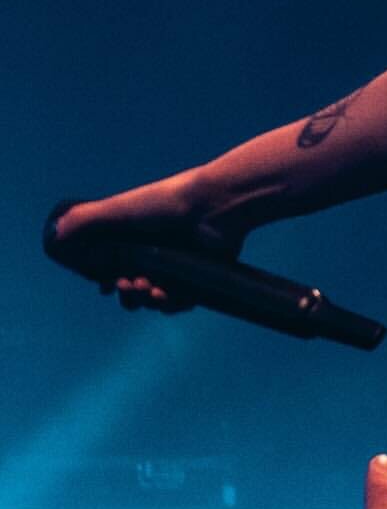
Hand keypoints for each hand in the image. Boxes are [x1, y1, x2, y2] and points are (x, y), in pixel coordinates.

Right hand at [49, 173, 238, 310]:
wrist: (213, 208)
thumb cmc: (164, 205)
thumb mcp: (117, 210)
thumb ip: (83, 222)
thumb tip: (52, 236)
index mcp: (133, 236)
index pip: (110, 267)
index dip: (102, 279)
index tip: (101, 283)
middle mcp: (154, 250)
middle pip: (129, 287)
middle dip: (125, 293)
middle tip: (128, 284)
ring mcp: (177, 264)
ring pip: (153, 297)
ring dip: (145, 300)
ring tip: (150, 288)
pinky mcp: (198, 276)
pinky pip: (179, 302)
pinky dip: (171, 303)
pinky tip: (167, 294)